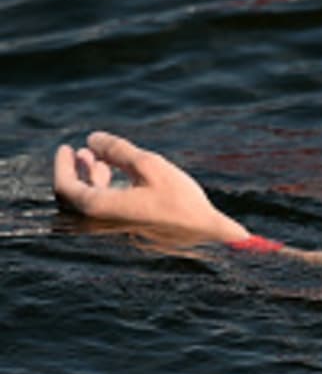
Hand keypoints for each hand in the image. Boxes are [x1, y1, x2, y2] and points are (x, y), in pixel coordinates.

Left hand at [53, 131, 250, 244]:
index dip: (62, 165)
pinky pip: (105, 212)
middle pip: (74, 197)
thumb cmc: (179, 201)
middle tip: (82, 151)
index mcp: (99, 209)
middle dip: (76, 171)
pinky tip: (122, 179)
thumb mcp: (150, 166)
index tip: (67, 147)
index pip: (64, 187)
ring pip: (90, 204)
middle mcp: (100, 225)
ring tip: (100, 160)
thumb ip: (118, 150)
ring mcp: (114, 232)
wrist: (207, 234)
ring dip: (91, 180)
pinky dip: (106, 192)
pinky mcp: (129, 234)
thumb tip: (93, 139)